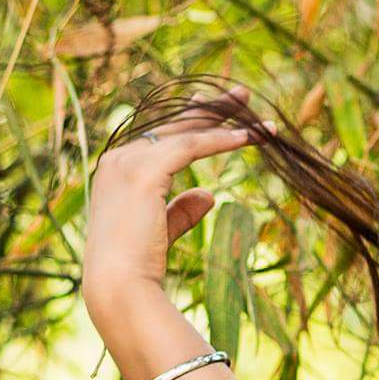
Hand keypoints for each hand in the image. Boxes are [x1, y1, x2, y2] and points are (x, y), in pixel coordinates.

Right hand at [82, 84, 275, 317]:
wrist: (119, 284)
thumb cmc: (139, 264)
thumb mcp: (164, 230)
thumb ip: (182, 210)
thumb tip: (210, 195)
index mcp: (118, 169)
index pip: (162, 136)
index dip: (195, 124)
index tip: (225, 115)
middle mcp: (118, 158)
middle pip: (173, 124)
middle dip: (211, 109)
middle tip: (243, 95)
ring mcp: (128, 162)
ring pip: (186, 131)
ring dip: (225, 122)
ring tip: (260, 120)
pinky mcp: (145, 172)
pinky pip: (191, 146)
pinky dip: (221, 141)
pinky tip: (247, 138)